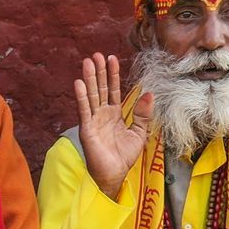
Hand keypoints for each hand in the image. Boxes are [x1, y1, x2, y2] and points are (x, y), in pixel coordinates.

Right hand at [74, 53, 153, 197]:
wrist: (114, 174)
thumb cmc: (124, 156)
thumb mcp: (139, 132)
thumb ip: (143, 114)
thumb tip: (149, 93)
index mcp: (114, 114)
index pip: (113, 90)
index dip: (112, 74)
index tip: (112, 58)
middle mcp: (102, 115)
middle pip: (100, 89)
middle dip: (99, 72)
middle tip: (97, 54)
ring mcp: (93, 121)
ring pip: (91, 95)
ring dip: (89, 78)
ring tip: (88, 62)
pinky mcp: (87, 129)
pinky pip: (84, 110)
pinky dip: (82, 97)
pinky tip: (79, 83)